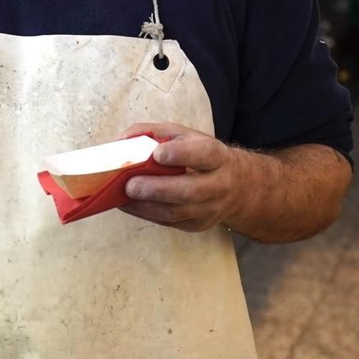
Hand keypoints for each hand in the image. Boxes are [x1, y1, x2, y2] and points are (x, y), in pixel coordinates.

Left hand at [115, 122, 252, 232]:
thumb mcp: (184, 135)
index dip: (181, 154)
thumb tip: (121, 141)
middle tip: (130, 185)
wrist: (237, 185)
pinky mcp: (198, 225)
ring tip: (123, 197)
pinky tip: (129, 205)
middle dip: (157, 189)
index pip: (204, 155)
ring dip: (146, 206)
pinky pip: (170, 222)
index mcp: (217, 156)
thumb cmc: (200, 154)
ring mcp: (210, 209)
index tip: (158, 154)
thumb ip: (153, 133)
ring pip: (178, 212)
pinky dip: (146, 214)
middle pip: (190, 191)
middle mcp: (219, 184)